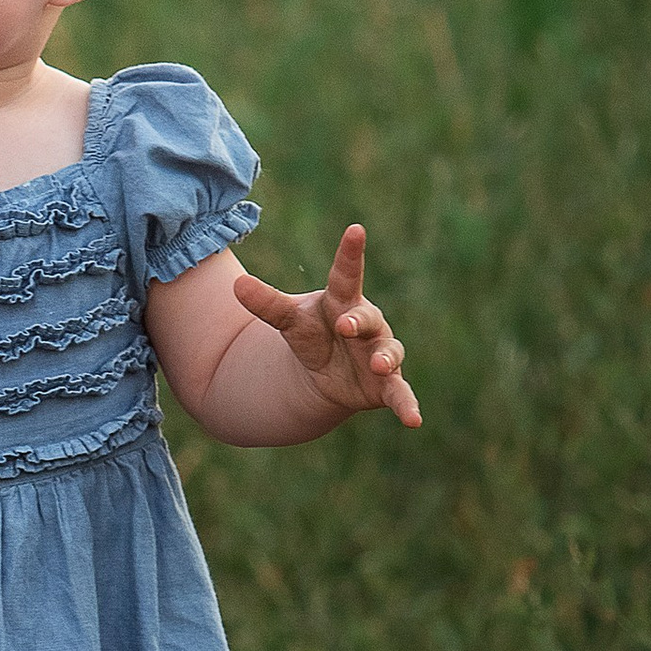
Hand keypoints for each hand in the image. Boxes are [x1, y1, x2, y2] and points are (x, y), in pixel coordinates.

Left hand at [233, 225, 420, 428]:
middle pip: (367, 318)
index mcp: (343, 302)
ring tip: (379, 365)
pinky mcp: (386, 385)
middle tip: (346, 324)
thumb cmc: (312, 334)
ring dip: (386, 358)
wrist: (325, 372)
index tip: (355, 229)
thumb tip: (236, 284)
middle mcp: (368, 325)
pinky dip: (408, 406)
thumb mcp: (288, 320)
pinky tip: (414, 421)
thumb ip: (267, 303)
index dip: (351, 253)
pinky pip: (400, 394)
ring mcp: (381, 354)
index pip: (346, 274)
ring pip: (390, 352)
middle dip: (359, 320)